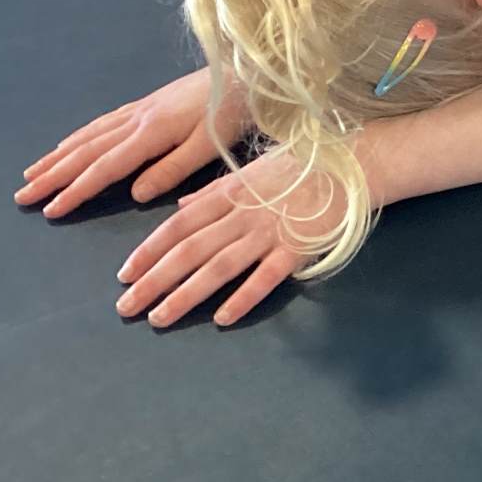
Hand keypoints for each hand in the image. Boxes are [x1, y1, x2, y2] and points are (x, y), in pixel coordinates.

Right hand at [17, 68, 247, 218]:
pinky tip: (71, 142)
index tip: (49, 209)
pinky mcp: (151, 102)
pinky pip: (105, 121)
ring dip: (59, 155)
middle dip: (53, 175)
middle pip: (87, 150)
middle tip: (22, 195)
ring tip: (33, 173)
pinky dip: (81, 135)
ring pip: (91, 134)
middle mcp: (140, 118)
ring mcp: (143, 108)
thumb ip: (174, 169)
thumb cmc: (236, 109)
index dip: (75, 190)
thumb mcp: (211, 144)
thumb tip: (134, 194)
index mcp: (153, 132)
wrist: (249, 67)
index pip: (104, 167)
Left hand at [114, 150, 330, 327]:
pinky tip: (222, 318)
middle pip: (190, 250)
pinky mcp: (298, 249)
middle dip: (154, 280)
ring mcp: (270, 232)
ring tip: (159, 318)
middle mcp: (244, 215)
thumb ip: (214, 192)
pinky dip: (243, 297)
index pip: (179, 225)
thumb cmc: (304, 166)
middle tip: (125, 306)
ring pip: (219, 267)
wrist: (356, 164)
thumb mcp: (253, 171)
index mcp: (231, 193)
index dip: (149, 250)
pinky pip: (266, 277)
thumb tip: (180, 207)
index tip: (124, 274)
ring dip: (185, 294)